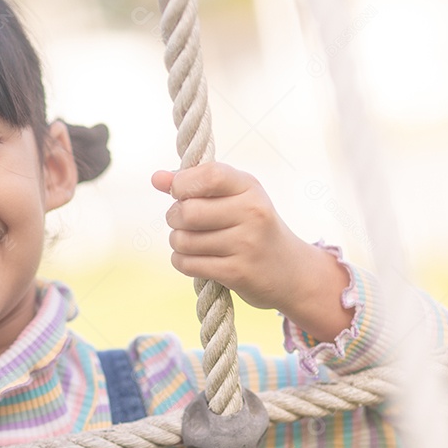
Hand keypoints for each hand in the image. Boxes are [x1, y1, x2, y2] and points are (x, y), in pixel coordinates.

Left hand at [151, 162, 352, 341]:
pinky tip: (196, 260)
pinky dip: (182, 262)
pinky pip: (187, 263)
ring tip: (193, 242)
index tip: (179, 193)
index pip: (208, 175)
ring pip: (183, 240)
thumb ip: (195, 184)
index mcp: (250, 187)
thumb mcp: (234, 198)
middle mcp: (252, 213)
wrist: (291, 272)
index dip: (182, 184)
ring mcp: (246, 244)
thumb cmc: (252, 228)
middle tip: (184, 222)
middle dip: (174, 218)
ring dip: (178, 243)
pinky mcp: (237, 272)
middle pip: (187, 211)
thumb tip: (156, 178)